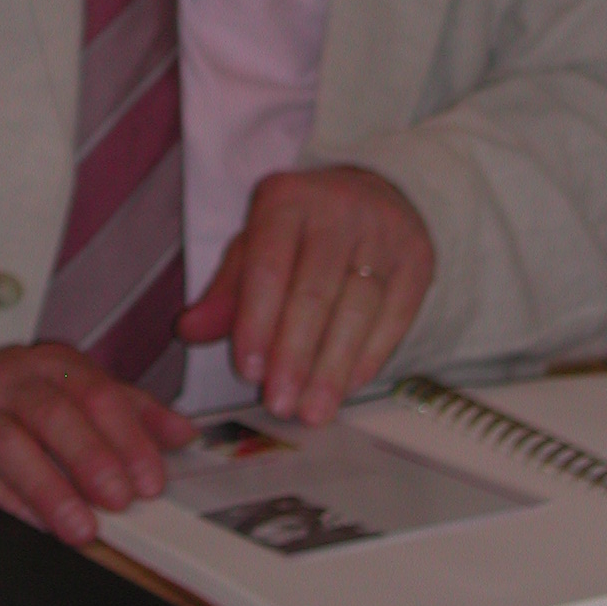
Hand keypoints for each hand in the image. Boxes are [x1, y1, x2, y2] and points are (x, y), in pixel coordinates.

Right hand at [0, 343, 195, 545]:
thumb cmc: (13, 391)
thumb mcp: (72, 386)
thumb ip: (128, 408)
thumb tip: (182, 433)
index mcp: (49, 364)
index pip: (94, 390)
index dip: (126, 434)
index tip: (150, 476)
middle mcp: (10, 381)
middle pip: (50, 411)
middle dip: (88, 457)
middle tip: (118, 498)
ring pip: (8, 442)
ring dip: (47, 488)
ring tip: (79, 526)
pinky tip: (27, 522)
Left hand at [175, 166, 433, 425]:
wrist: (374, 194)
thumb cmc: (301, 232)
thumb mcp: (255, 246)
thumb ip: (226, 291)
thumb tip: (188, 330)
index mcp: (286, 198)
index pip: (268, 263)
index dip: (257, 320)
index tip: (249, 373)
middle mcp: (338, 207)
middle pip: (315, 289)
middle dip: (295, 353)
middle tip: (280, 404)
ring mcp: (384, 232)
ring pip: (358, 306)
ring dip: (333, 366)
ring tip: (313, 410)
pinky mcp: (418, 259)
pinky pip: (394, 315)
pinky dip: (369, 357)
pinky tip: (348, 387)